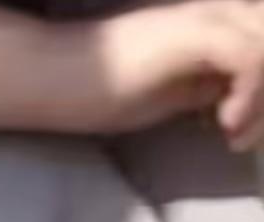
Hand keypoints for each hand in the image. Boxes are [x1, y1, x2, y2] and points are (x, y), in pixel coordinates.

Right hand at [69, 2, 263, 147]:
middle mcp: (219, 10)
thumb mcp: (164, 93)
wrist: (52, 76)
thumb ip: (202, 88)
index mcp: (212, 21)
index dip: (260, 90)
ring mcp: (210, 18)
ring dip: (262, 97)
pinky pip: (251, 56)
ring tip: (235, 134)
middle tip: (244, 136)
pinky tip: (225, 124)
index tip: (234, 133)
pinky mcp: (198, 34)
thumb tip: (232, 97)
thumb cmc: (94, 90)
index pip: (262, 42)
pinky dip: (250, 93)